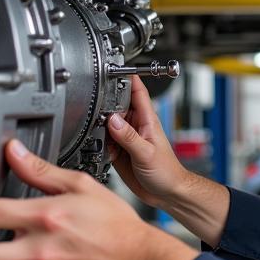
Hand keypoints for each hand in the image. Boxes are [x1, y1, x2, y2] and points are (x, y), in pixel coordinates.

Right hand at [106, 75, 187, 206]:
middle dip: (103, 104)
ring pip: (107, 123)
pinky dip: (98, 143)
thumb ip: (128, 137)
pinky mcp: (119, 151)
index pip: (136, 90)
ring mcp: (126, 137)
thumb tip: (112, 119)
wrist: (167, 193)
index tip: (113, 67)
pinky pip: (104, 141)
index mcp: (146, 120)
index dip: (126, 76)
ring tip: (94, 131)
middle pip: (115, 105)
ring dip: (99, 126)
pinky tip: (99, 148)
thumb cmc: (167, 172)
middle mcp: (135, 125)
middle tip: (92, 108)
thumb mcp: (146, 152)